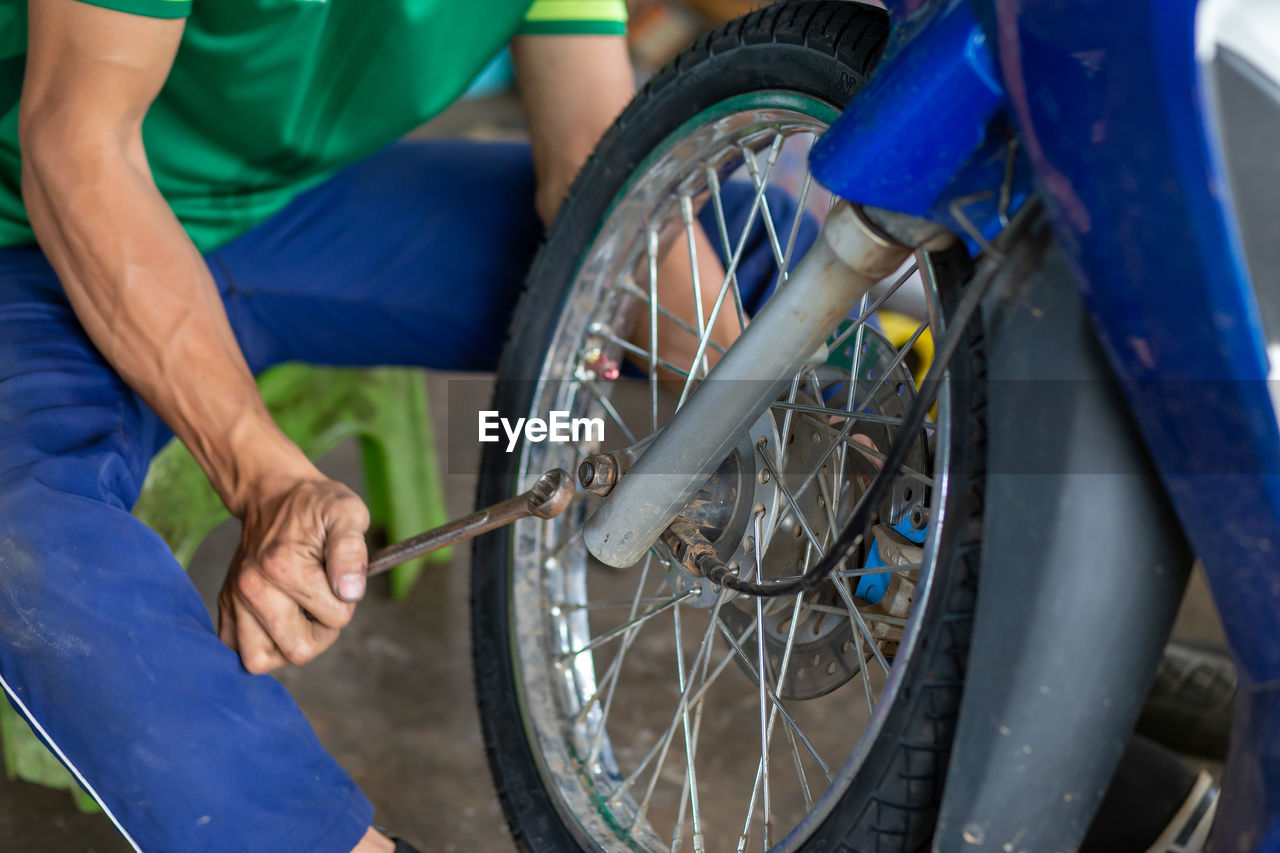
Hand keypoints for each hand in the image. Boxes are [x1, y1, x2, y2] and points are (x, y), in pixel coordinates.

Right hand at [218, 473, 369, 672]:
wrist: (273, 495)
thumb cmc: (315, 507)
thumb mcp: (347, 514)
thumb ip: (351, 552)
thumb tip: (350, 593)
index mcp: (283, 566)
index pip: (336, 619)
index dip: (347, 601)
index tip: (339, 578)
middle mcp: (251, 587)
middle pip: (297, 650)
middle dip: (321, 630)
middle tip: (322, 599)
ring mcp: (234, 599)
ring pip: (260, 660)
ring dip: (287, 645)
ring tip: (299, 615)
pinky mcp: (225, 606)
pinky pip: (236, 650)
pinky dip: (260, 645)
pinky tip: (278, 621)